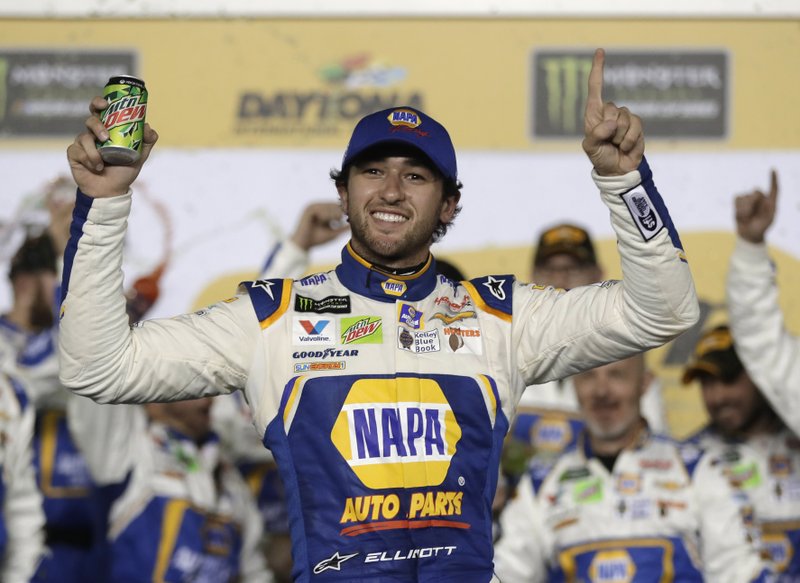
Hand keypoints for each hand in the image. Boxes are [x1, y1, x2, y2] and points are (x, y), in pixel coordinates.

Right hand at [66, 96, 157, 197]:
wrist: (111, 191)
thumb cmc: (124, 171)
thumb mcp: (139, 156)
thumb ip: (146, 141)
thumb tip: (147, 127)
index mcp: (108, 129)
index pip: (101, 110)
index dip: (99, 103)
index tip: (105, 103)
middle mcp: (93, 133)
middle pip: (90, 119)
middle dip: (96, 125)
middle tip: (105, 135)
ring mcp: (82, 143)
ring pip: (84, 137)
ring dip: (93, 150)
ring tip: (102, 161)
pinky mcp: (74, 154)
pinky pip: (78, 151)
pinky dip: (88, 159)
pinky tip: (96, 167)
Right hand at [290, 202, 348, 250]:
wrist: (303, 245)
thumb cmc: (317, 239)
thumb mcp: (333, 233)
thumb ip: (342, 228)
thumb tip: (354, 226)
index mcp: (323, 210)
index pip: (337, 206)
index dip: (344, 211)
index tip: (349, 217)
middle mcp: (318, 206)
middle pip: (334, 204)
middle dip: (340, 212)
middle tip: (344, 220)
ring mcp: (313, 206)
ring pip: (330, 207)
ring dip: (334, 215)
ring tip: (336, 223)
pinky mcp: (309, 209)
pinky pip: (322, 210)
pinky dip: (327, 216)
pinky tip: (328, 223)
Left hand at [582, 49, 644, 175]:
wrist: (618, 170)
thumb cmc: (600, 158)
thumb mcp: (591, 147)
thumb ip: (596, 134)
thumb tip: (611, 122)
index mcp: (593, 114)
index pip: (595, 88)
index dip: (598, 69)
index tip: (600, 51)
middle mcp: (608, 113)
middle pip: (612, 108)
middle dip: (610, 128)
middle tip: (608, 141)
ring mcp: (623, 118)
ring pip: (625, 118)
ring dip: (620, 136)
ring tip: (616, 145)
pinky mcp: (637, 125)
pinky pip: (635, 126)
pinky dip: (630, 139)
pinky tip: (626, 147)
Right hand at [735, 169, 777, 243]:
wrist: (749, 234)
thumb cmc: (761, 227)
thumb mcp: (769, 219)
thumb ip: (767, 206)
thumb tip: (757, 193)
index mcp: (771, 201)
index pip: (774, 188)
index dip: (773, 179)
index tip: (772, 169)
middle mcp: (760, 197)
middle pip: (756, 193)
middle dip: (753, 205)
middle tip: (753, 216)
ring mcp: (748, 198)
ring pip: (745, 198)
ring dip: (745, 210)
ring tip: (747, 218)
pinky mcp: (738, 200)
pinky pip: (737, 199)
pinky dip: (738, 209)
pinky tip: (741, 216)